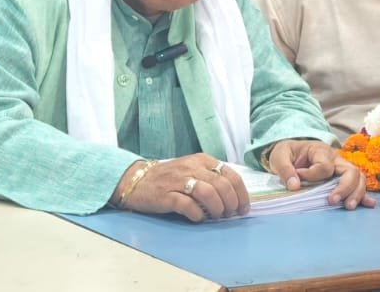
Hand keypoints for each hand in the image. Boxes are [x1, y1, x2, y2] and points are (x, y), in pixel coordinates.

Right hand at [116, 153, 249, 221]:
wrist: (136, 180)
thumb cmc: (169, 178)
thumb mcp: (192, 170)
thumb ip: (211, 178)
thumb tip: (235, 197)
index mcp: (202, 160)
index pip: (231, 175)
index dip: (241, 194)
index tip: (243, 208)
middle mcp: (192, 167)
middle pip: (222, 185)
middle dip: (231, 204)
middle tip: (229, 215)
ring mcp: (178, 180)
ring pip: (208, 193)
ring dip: (217, 209)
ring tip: (215, 216)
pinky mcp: (166, 195)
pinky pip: (188, 205)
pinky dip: (197, 215)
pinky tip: (198, 218)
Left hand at [265, 139, 374, 210]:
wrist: (291, 153)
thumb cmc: (287, 153)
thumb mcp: (279, 156)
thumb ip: (285, 169)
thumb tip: (294, 186)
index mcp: (320, 150)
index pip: (325, 166)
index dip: (312, 175)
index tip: (299, 177)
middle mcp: (336, 159)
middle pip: (350, 171)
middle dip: (344, 187)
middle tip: (332, 201)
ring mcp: (341, 169)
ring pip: (358, 179)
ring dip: (355, 193)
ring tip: (347, 207)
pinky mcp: (342, 179)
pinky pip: (358, 186)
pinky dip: (364, 195)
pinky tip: (369, 205)